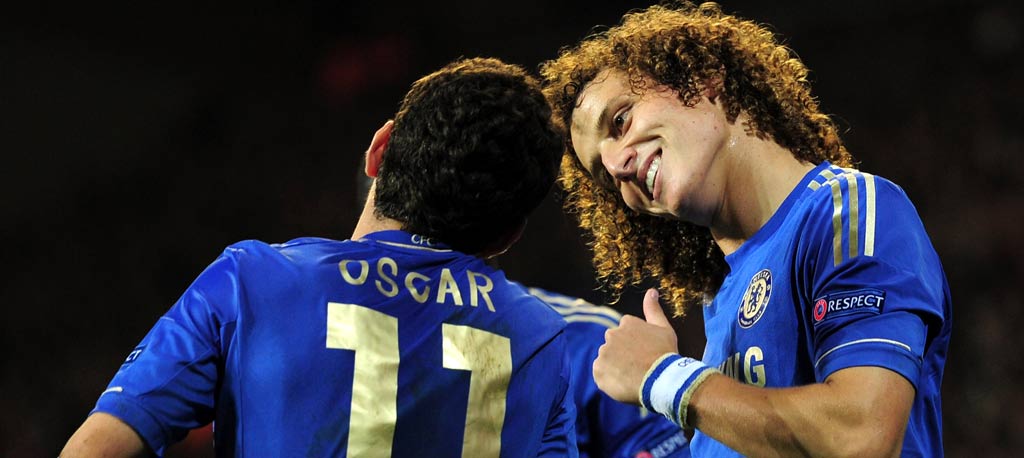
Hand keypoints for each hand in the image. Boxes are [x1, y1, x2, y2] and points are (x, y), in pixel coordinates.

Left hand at [593, 288, 680, 403]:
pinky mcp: (598, 370)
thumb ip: (653, 309)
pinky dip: (610, 380)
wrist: (661, 380)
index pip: (626, 334)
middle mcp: (611, 334)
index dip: (636, 346)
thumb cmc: (665, 354)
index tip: (645, 354)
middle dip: (623, 355)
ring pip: (607, 361)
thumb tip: (651, 290)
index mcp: (626, 323)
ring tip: (633, 377)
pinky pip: (601, 375)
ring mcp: (604, 353)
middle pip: (615, 346)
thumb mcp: (664, 328)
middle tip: (639, 367)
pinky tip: (624, 384)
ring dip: (616, 368)